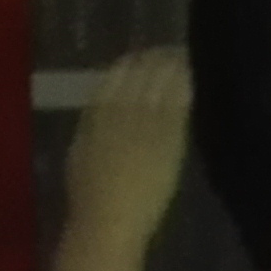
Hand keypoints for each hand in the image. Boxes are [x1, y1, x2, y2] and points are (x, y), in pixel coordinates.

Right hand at [62, 49, 192, 241]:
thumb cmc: (88, 198)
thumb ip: (91, 128)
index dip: (129, 63)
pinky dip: (185, 85)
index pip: (113, 77)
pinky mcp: (168, 137)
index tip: (141, 56)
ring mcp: (146, 122)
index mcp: (94, 114)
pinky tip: (192, 75)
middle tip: (169, 48)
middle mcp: (120, 110)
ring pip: (161, 82)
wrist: (106, 222)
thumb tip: (101, 112)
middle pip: (140, 74)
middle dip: (155, 58)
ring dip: (173, 65)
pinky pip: (178, 102)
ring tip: (183, 53)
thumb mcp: (79, 154)